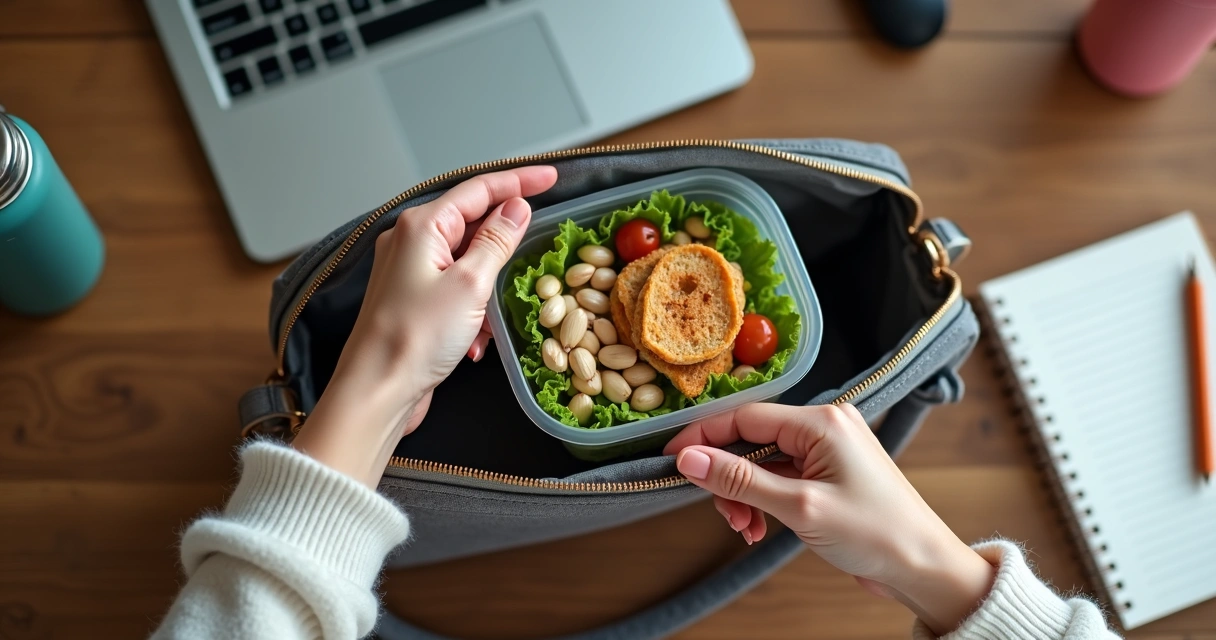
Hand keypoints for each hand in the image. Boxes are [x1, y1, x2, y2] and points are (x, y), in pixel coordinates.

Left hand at [292, 166, 558, 486]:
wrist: (377, 391)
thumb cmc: (414, 338)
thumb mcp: (470, 284)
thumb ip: (497, 241)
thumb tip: (517, 208)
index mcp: (421, 226)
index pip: (479, 189)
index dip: (519, 181)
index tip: (551, 176)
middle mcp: (411, 241)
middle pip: (472, 222)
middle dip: (503, 245)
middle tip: (537, 248)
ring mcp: (410, 272)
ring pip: (468, 262)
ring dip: (489, 287)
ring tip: (491, 319)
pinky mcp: (413, 301)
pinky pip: (457, 291)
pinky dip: (474, 311)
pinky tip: (475, 341)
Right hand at [663, 403, 995, 634]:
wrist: (923, 567)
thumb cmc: (878, 534)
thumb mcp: (799, 507)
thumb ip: (740, 479)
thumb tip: (690, 459)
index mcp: (821, 421)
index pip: (744, 417)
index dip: (703, 438)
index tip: (672, 460)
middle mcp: (825, 425)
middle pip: (750, 439)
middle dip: (729, 478)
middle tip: (724, 513)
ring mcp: (828, 448)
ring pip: (762, 461)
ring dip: (745, 495)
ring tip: (747, 528)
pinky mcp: (829, 471)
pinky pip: (780, 475)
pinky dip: (764, 500)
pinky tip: (761, 527)